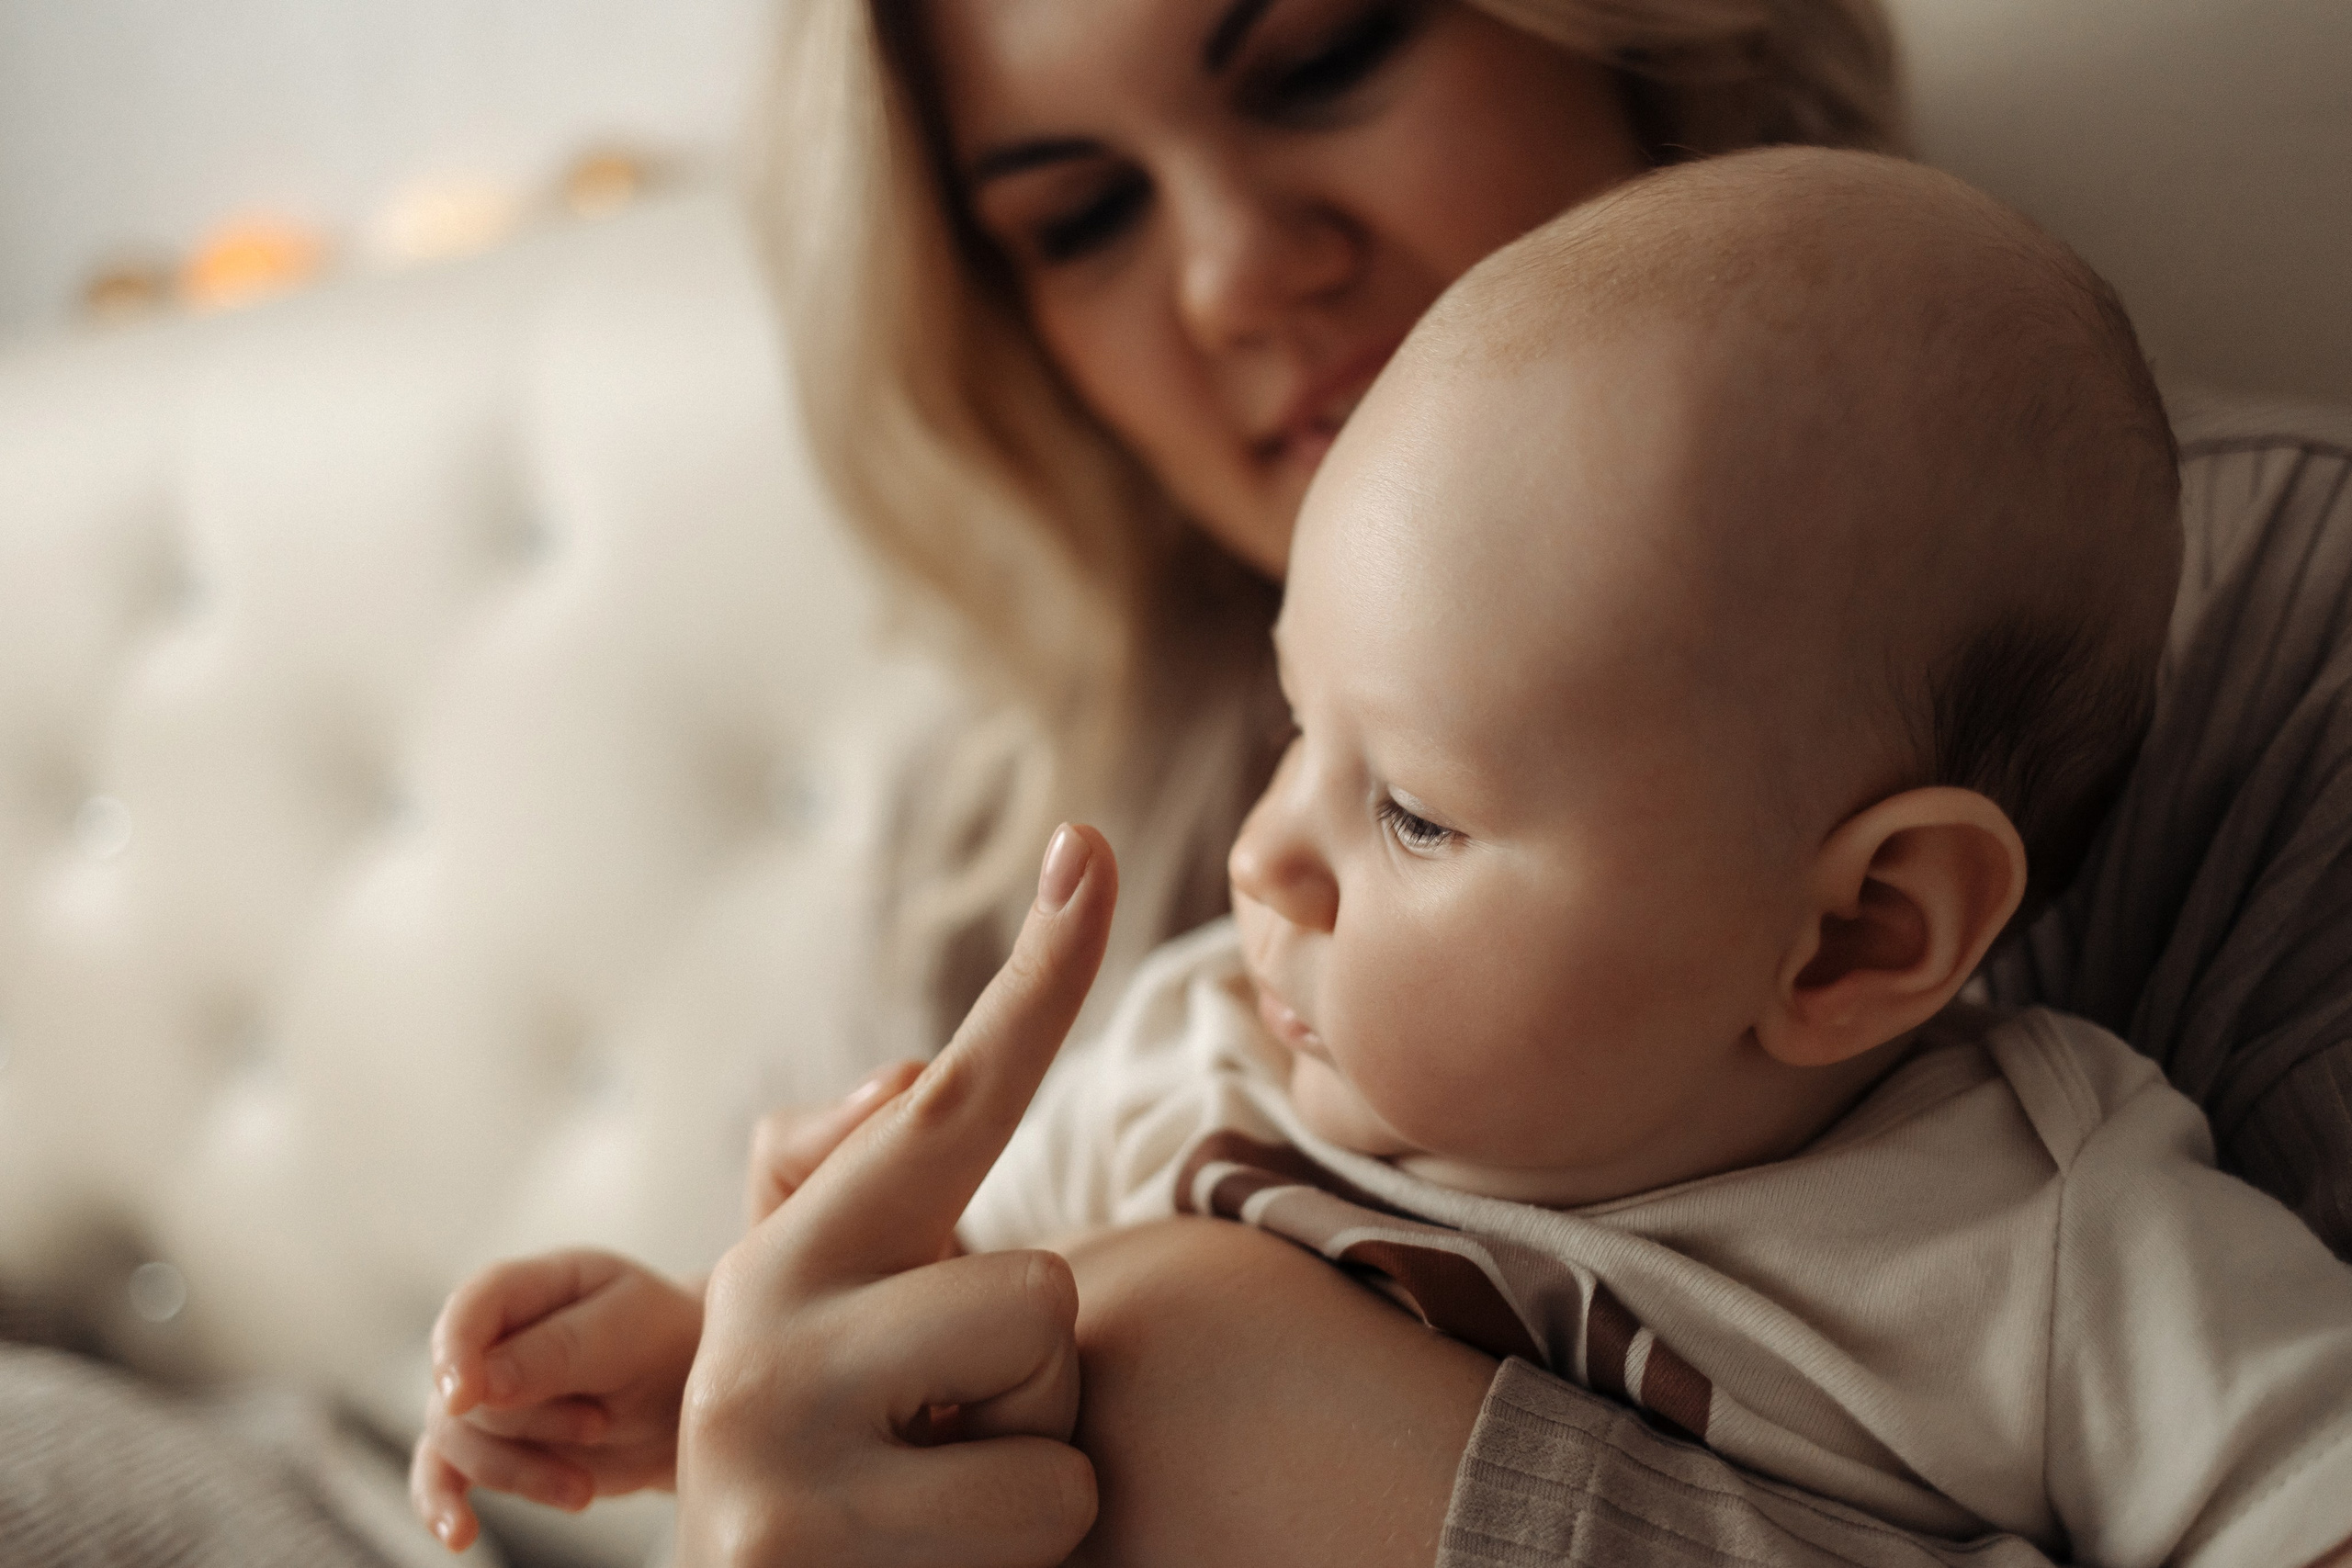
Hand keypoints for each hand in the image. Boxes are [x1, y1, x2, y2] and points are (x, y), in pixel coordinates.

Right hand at [410, 1250, 703, 1550]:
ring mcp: (491, 1394)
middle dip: (528, 1421)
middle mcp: (501, 1336)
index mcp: (539, 1285)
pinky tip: (459, 1534)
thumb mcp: (630, 1335)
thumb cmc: (673, 1349)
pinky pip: (443, 1474)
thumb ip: (555, 1353)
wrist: (695, 1406)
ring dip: (516, 1472)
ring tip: (582, 1489)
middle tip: (598, 1425)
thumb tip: (474, 1387)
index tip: (464, 1397)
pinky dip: (443, 1504)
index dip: (456, 1349)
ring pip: (457, 1438)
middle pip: (464, 1387)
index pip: (471, 1306)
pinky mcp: (496, 1446)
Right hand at [675, 823, 1116, 1567]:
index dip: (1037, 976)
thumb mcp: (858, 1345)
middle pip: (1039, 1295)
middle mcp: (762, 1324)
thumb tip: (919, 1071)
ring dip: (1029, 1487)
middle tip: (944, 1448)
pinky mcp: (796, 1552)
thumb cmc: (853, 1481)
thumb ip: (893, 1222)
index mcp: (798, 1251)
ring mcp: (769, 1440)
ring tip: (934, 1521)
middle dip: (1034, 1393)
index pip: (948, 1099)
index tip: (1090, 845)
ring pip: (1052, 1426)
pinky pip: (1043, 1520)